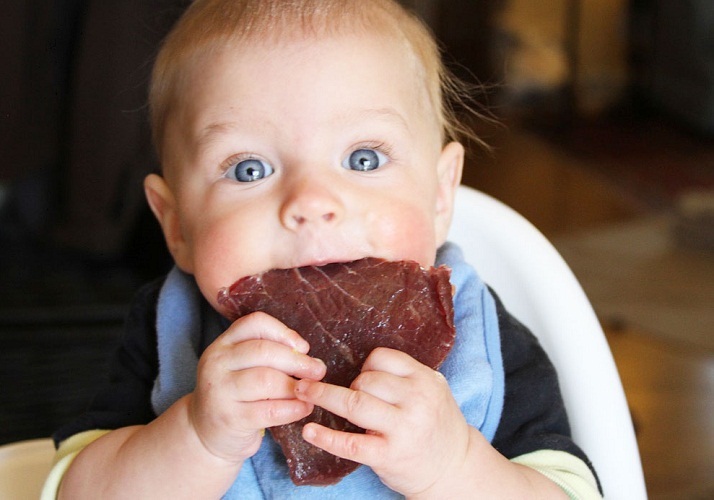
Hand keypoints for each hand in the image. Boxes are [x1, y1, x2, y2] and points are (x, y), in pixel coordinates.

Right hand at [189, 312, 325, 463]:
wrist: (206, 434)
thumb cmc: (236, 396)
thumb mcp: (243, 368)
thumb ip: (269, 355)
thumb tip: (306, 354)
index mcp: (223, 345)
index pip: (255, 324)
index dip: (284, 332)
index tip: (303, 348)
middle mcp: (216, 363)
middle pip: (264, 351)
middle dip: (297, 361)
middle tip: (318, 371)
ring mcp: (220, 391)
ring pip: (266, 380)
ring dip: (295, 386)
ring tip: (311, 392)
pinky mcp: (230, 418)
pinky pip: (269, 410)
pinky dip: (292, 409)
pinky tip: (303, 408)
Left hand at [294, 347, 470, 495]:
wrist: (455, 469)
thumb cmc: (437, 425)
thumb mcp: (432, 390)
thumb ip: (405, 376)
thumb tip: (362, 364)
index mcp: (425, 379)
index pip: (382, 358)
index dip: (366, 366)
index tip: (361, 377)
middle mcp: (416, 400)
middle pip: (366, 380)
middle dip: (351, 386)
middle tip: (348, 398)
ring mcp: (403, 429)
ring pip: (354, 403)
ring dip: (324, 397)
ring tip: (304, 393)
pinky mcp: (389, 455)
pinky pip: (350, 443)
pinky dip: (326, 437)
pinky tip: (309, 431)